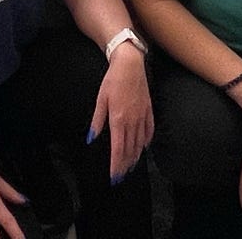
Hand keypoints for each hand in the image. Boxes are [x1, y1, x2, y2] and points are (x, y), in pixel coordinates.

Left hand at [88, 43, 153, 180]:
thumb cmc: (113, 80)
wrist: (130, 64)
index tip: (114, 176)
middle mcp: (132, 121)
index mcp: (118, 120)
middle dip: (125, 165)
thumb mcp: (100, 100)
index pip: (118, 149)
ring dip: (135, 156)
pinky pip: (149, 130)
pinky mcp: (148, 109)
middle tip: (121, 176)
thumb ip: (97, 121)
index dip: (116, 165)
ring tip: (131, 166)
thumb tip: (91, 138)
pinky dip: (146, 141)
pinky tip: (144, 147)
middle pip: (130, 149)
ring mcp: (142, 116)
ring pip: (140, 142)